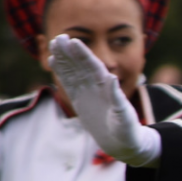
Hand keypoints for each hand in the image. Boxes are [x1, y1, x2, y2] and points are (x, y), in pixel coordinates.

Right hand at [48, 36, 160, 166]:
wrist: (123, 143)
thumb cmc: (128, 131)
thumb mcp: (124, 116)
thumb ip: (117, 98)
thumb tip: (112, 78)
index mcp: (108, 88)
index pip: (94, 67)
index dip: (84, 54)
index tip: (73, 41)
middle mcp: (97, 87)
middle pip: (82, 65)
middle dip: (71, 52)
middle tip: (59, 37)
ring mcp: (88, 92)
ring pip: (74, 71)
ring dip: (64, 58)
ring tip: (54, 43)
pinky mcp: (80, 100)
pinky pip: (68, 83)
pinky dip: (61, 72)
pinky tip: (53, 60)